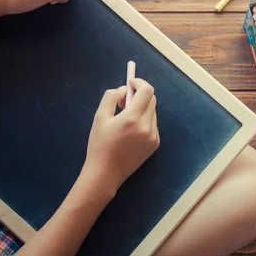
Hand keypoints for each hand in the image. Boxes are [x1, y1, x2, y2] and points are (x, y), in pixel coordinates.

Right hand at [81, 79, 159, 197]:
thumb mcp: (100, 117)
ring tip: (125, 117)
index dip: (139, 82)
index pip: (147, 91)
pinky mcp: (155, 144)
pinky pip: (153, 124)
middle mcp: (147, 127)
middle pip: (152, 99)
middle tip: (124, 100)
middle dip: (139, 94)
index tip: (130, 82)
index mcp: (132, 119)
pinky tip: (130, 131)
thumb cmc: (100, 145)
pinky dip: (144, 120)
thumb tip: (124, 89)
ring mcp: (153, 136)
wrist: (105, 173)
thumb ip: (111, 97)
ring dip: (141, 108)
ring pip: (152, 112)